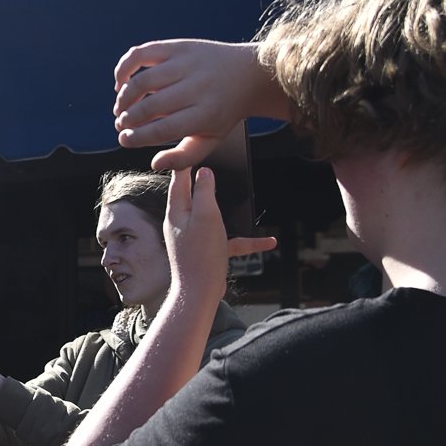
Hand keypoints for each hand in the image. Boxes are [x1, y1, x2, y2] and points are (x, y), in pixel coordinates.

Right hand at [113, 39, 281, 171]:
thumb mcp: (212, 139)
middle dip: (127, 119)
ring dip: (123, 97)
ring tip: (120, 108)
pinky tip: (120, 82)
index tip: (124, 140)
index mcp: (206, 114)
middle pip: (150, 106)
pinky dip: (124, 67)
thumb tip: (154, 163)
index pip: (162, 129)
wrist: (248, 74)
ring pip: (142, 80)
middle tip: (121, 125)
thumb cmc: (224, 112)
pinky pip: (142, 53)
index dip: (137, 137)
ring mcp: (187, 63)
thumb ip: (184, 157)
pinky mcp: (179, 46)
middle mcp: (197, 87)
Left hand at [163, 167, 276, 300]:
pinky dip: (248, 241)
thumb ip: (204, 192)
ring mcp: (195, 240)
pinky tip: (268, 242)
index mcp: (177, 213)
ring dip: (232, 211)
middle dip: (206, 183)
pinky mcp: (209, 253)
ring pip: (215, 219)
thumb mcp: (205, 216)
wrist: (199, 294)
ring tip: (244, 199)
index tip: (190, 150)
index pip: (179, 181)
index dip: (185, 164)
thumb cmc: (200, 255)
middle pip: (195, 197)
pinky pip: (230, 241)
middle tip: (215, 166)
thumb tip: (203, 171)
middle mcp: (182, 225)